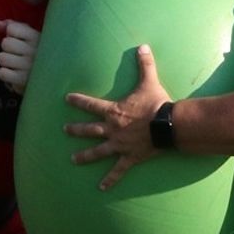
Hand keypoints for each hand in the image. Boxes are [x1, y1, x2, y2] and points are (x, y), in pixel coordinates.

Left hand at [0, 19, 39, 93]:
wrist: (53, 79)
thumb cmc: (38, 55)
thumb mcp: (31, 37)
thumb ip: (13, 26)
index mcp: (37, 37)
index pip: (11, 29)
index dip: (11, 35)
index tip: (21, 41)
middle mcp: (34, 50)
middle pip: (5, 43)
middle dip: (8, 49)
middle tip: (18, 55)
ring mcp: (29, 66)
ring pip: (2, 58)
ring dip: (6, 63)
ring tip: (17, 65)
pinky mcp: (23, 80)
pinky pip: (2, 73)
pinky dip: (6, 75)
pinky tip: (15, 75)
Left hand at [65, 44, 171, 190]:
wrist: (168, 125)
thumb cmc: (156, 104)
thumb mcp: (149, 82)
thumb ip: (144, 64)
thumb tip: (143, 46)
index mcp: (114, 111)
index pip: (91, 104)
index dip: (78, 100)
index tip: (67, 98)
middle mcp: (112, 129)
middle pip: (89, 130)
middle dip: (76, 129)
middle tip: (65, 129)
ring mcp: (119, 145)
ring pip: (98, 151)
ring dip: (85, 155)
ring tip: (73, 159)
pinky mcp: (129, 157)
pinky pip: (117, 171)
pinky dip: (109, 180)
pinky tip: (101, 188)